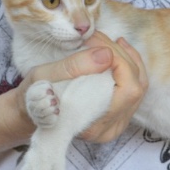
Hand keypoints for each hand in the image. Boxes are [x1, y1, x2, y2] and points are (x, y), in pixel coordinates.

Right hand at [15, 32, 147, 142]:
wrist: (31, 110)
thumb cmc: (33, 95)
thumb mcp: (45, 76)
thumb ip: (76, 66)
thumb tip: (108, 54)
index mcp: (93, 125)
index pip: (127, 88)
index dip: (119, 59)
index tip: (98, 40)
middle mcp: (109, 129)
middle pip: (136, 87)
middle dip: (124, 57)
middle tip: (102, 39)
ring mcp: (116, 125)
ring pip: (139, 88)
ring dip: (130, 61)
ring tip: (114, 42)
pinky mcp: (117, 118)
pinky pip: (133, 91)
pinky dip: (129, 70)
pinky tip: (117, 54)